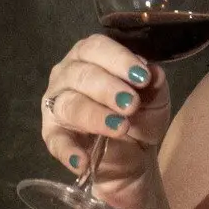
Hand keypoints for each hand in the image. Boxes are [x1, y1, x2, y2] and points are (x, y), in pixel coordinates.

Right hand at [39, 35, 170, 208]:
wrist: (135, 152)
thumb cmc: (140, 114)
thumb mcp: (155, 98)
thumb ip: (154, 84)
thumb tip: (154, 73)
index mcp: (90, 57)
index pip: (97, 48)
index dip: (119, 60)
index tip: (143, 77)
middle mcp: (67, 75)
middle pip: (82, 75)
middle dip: (108, 88)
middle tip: (131, 104)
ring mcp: (57, 105)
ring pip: (70, 105)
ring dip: (96, 116)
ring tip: (120, 127)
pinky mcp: (53, 136)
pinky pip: (56, 142)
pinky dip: (69, 151)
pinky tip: (82, 161)